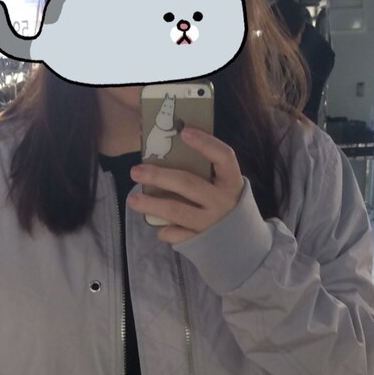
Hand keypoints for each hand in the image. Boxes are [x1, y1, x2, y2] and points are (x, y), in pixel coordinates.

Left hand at [128, 128, 244, 244]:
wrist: (241, 242)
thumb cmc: (224, 203)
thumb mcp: (223, 185)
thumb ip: (205, 171)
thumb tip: (170, 151)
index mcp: (231, 182)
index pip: (223, 157)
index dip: (205, 144)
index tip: (184, 132)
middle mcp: (221, 201)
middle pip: (188, 184)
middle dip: (159, 176)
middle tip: (136, 171)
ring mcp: (211, 223)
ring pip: (176, 211)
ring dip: (152, 204)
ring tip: (132, 199)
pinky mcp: (201, 241)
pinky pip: (177, 235)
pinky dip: (165, 230)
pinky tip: (157, 225)